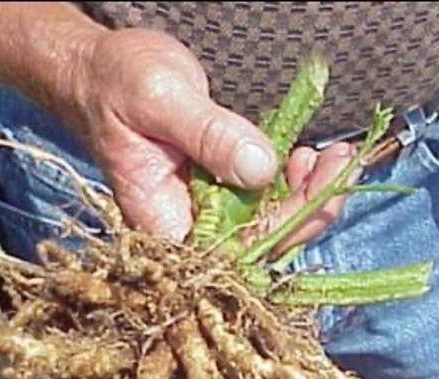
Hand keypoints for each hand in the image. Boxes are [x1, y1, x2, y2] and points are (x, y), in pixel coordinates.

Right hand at [68, 28, 351, 241]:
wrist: (96, 70)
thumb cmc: (114, 83)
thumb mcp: (160, 99)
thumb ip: (208, 135)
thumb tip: (260, 169)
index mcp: (164, 222)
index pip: (236, 249)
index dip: (284, 226)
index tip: (320, 188)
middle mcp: (190, 225)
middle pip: (263, 240)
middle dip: (309, 205)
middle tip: (341, 161)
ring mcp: (209, 209)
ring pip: (270, 219)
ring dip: (309, 191)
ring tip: (332, 154)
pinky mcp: (221, 189)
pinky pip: (266, 197)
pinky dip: (295, 179)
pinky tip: (310, 155)